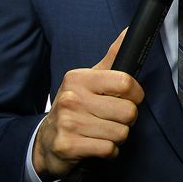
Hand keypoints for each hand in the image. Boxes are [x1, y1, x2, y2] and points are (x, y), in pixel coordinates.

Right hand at [32, 29, 143, 178]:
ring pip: (120, 132)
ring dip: (117, 136)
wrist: (46, 141)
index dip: (136, 94)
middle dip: (127, 119)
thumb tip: (128, 30)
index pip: (126, 82)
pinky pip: (109, 149)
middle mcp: (71, 98)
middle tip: (113, 119)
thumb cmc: (76, 107)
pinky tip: (96, 144)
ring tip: (103, 132)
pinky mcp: (68, 146)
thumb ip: (112, 57)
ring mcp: (68, 123)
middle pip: (128, 111)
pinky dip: (109, 151)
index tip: (131, 98)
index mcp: (79, 78)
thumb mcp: (90, 79)